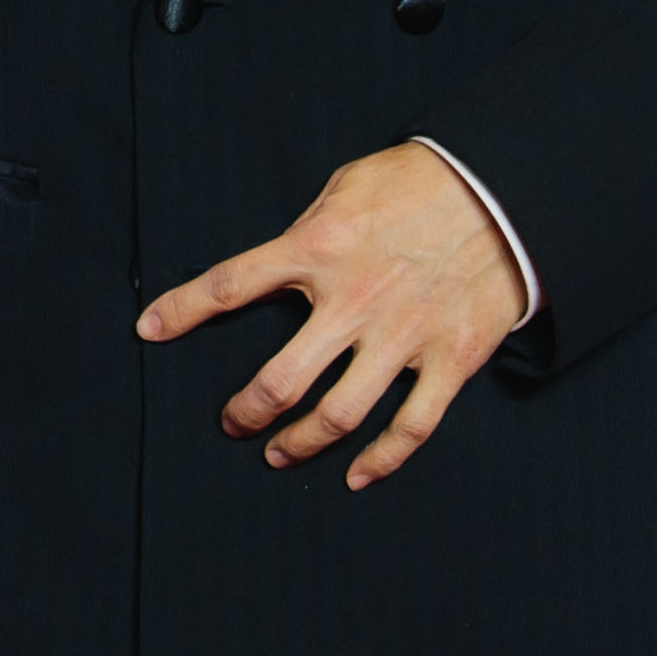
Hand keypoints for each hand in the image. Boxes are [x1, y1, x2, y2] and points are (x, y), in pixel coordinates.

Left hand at [136, 144, 528, 490]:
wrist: (507, 190)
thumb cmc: (420, 181)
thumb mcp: (346, 186)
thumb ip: (309, 229)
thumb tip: (283, 262)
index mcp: (319, 249)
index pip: (231, 285)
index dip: (181, 310)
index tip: (149, 330)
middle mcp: (354, 300)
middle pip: (281, 379)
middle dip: (246, 409)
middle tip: (231, 423)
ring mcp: (403, 336)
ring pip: (338, 414)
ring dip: (300, 442)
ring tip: (279, 453)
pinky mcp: (451, 359)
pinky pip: (411, 427)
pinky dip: (381, 460)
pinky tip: (356, 475)